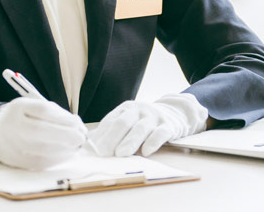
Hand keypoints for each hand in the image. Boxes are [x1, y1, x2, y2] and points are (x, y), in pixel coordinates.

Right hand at [0, 96, 86, 169]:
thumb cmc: (23, 118)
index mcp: (18, 108)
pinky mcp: (18, 162)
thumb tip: (77, 124)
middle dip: (67, 135)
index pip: (43, 111)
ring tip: (76, 145)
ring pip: (43, 150)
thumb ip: (55, 112)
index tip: (77, 122)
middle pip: (41, 131)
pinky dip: (58, 158)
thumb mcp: (34, 106)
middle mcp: (13, 127)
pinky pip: (41, 162)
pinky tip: (67, 153)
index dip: (63, 118)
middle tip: (81, 137)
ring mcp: (14, 146)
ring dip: (66, 148)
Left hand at [88, 93, 207, 156]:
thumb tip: (88, 144)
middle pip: (123, 123)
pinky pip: (160, 133)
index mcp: (126, 109)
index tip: (94, 149)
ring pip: (141, 129)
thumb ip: (110, 130)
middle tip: (104, 153)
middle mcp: (139, 110)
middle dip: (112, 138)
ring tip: (121, 154)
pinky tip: (146, 152)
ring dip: (130, 141)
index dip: (101, 135)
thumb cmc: (144, 121)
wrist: (174, 112)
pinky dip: (152, 142)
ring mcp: (154, 117)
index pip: (110, 121)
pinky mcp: (168, 126)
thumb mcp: (128, 120)